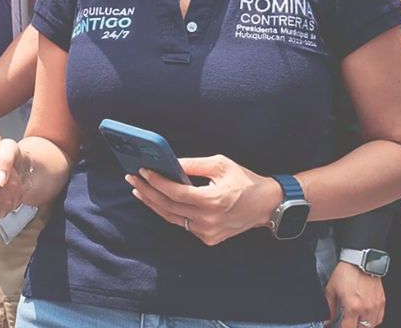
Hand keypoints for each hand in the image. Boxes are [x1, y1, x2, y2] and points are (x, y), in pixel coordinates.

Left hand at [125, 156, 281, 245]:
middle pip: (167, 207)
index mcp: (212, 201)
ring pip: (172, 218)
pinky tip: (158, 201)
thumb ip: (192, 164)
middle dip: (147, 191)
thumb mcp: (220, 164)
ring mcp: (208, 233)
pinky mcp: (208, 239)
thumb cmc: (245, 180)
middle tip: (132, 179)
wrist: (267, 205)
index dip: (155, 181)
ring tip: (139, 190)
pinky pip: (183, 224)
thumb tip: (168, 163)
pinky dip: (169, 212)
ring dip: (153, 203)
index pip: (174, 193)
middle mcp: (208, 221)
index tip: (141, 171)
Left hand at [325, 261, 384, 327]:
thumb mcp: (331, 290)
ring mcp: (376, 306)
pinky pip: (379, 319)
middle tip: (347, 322)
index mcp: (353, 307)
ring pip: (371, 326)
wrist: (360, 261)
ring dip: (363, 325)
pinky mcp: (382, 302)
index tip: (338, 326)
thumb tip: (327, 320)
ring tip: (355, 320)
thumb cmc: (346, 273)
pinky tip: (365, 317)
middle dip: (352, 327)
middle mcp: (366, 309)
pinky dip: (372, 321)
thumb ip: (329, 308)